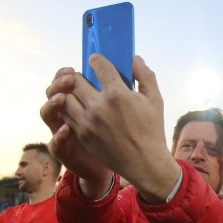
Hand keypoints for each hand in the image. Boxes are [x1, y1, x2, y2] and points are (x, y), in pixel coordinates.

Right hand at [40, 68, 111, 192]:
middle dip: (58, 84)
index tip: (74, 67)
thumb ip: (121, 87)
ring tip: (62, 98)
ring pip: (47, 113)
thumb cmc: (120, 133)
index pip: (65, 81)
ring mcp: (62, 132)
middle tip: (69, 77)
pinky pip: (55, 143)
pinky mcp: (63, 150)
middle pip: (52, 93)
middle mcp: (67, 114)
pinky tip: (67, 129)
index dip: (66, 73)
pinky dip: (59, 136)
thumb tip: (133, 60)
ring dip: (52, 104)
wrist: (120, 165)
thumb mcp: (121, 108)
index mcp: (80, 101)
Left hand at [45, 55, 179, 202]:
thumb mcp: (155, 100)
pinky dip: (68, 108)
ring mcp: (87, 122)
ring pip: (66, 98)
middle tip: (83, 77)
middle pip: (76, 81)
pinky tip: (77, 107)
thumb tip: (135, 59)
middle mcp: (99, 106)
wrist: (144, 163)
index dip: (96, 60)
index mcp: (118, 94)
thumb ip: (145, 76)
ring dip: (70, 92)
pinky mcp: (82, 135)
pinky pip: (66, 115)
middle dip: (79, 76)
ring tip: (77, 92)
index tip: (95, 60)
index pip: (99, 66)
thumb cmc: (152, 131)